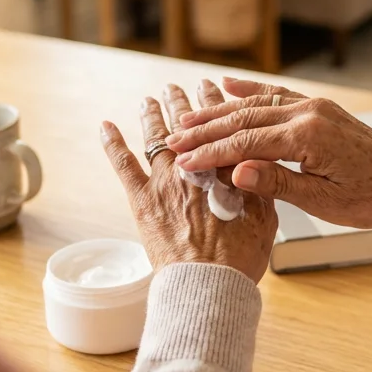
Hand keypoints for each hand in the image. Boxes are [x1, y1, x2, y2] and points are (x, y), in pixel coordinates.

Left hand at [100, 80, 278, 281]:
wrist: (208, 283)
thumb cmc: (238, 258)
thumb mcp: (265, 218)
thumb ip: (260, 185)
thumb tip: (261, 163)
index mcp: (225, 168)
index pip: (219, 126)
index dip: (215, 105)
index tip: (211, 88)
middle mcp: (194, 167)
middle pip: (186, 127)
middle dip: (182, 105)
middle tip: (176, 88)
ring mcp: (165, 181)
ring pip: (156, 137)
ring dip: (152, 115)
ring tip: (150, 100)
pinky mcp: (142, 200)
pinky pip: (123, 164)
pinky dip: (113, 143)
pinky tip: (106, 126)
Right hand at [165, 78, 371, 230]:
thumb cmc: (369, 199)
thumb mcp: (322, 201)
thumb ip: (276, 184)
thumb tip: (234, 173)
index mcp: (309, 136)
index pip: (246, 142)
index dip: (210, 153)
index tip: (182, 161)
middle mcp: (310, 113)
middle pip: (245, 118)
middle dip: (206, 130)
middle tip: (172, 139)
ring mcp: (315, 107)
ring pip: (257, 105)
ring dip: (220, 112)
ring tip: (187, 118)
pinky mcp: (320, 108)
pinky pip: (278, 96)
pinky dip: (251, 91)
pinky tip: (226, 85)